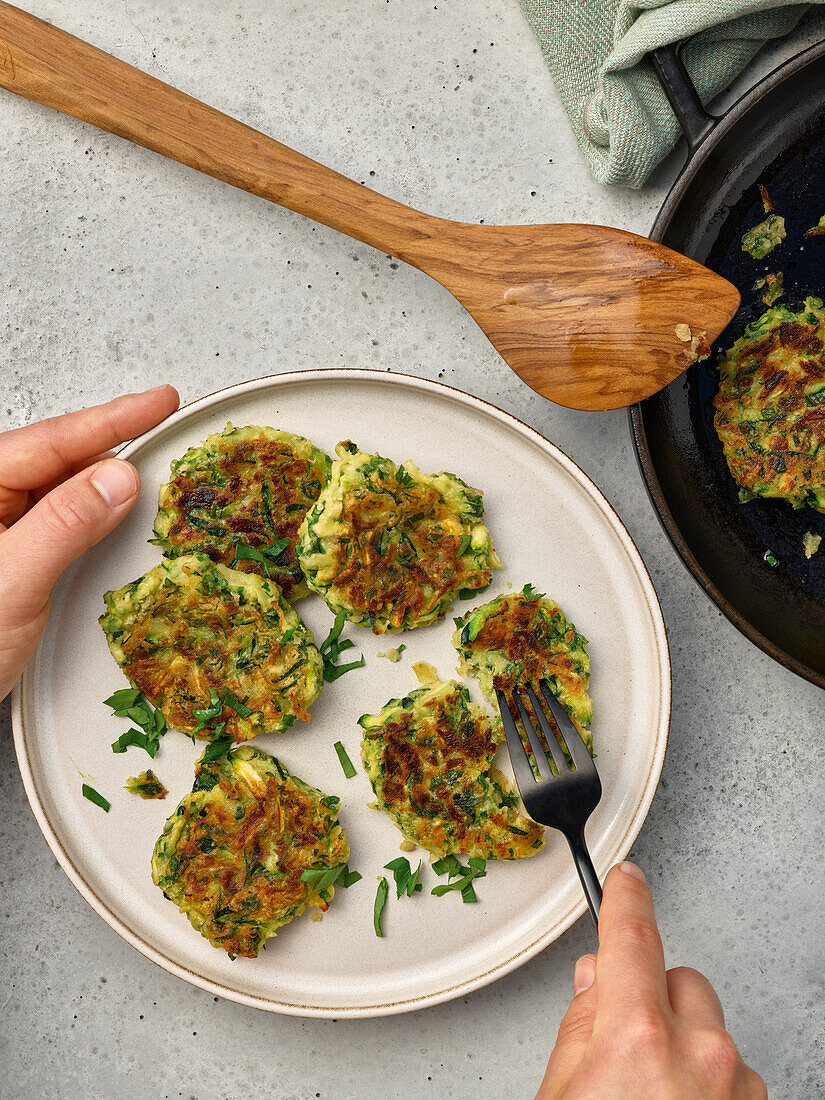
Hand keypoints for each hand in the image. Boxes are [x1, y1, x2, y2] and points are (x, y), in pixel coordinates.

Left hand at [0, 386, 178, 701]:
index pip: (53, 440)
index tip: (159, 401)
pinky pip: (57, 519)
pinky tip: (111, 510)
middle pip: (57, 457)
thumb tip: (116, 478)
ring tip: (146, 466)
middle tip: (163, 424)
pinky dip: (92, 512)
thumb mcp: (11, 582)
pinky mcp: (7, 557)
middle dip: (113, 441)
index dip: (113, 418)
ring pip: (59, 488)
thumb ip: (65, 524)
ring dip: (104, 480)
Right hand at [537, 863, 765, 1098]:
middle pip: (676, 980)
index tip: (627, 878)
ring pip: (707, 1023)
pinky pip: (729, 1063)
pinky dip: (705, 1076)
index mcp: (639, 1038)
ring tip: (651, 1088)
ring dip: (681, 1040)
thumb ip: (579, 1029)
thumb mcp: (561, 1094)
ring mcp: (734, 1080)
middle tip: (620, 1047)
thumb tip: (594, 984)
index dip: (626, 899)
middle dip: (649, 998)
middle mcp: (698, 1052)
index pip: (632, 937)